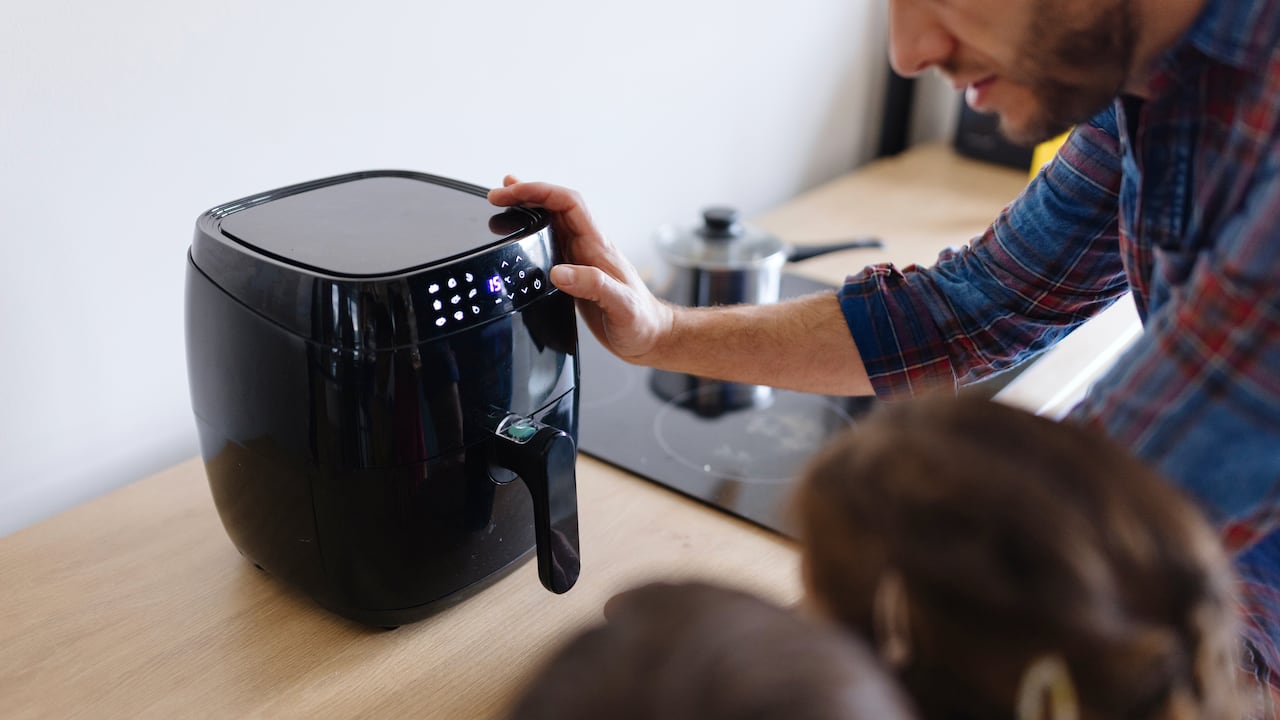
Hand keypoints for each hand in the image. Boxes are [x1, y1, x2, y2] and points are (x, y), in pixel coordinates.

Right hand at [488, 176, 672, 362]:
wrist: (650, 338)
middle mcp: (589, 248)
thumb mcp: (621, 305)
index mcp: (598, 248)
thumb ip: (592, 286)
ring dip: (528, 210)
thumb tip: (559, 273)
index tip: (513, 192)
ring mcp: (582, 260)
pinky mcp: (577, 276)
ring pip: (552, 223)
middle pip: (556, 206)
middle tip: (498, 194)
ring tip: (504, 203)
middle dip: (526, 195)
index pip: (568, 204)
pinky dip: (532, 235)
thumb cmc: (641, 322)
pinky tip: (521, 239)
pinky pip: (551, 245)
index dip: (540, 192)